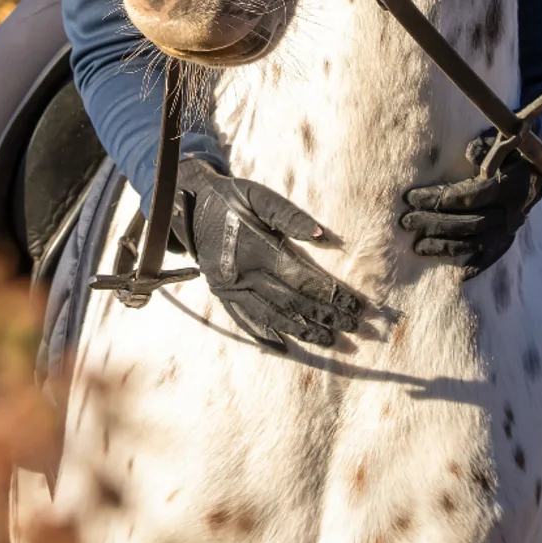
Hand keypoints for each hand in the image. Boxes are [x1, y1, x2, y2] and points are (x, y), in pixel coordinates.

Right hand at [175, 157, 363, 347]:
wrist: (188, 206)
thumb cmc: (231, 198)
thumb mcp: (258, 195)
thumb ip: (288, 215)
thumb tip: (323, 236)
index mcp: (254, 248)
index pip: (300, 277)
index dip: (329, 293)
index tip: (354, 304)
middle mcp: (241, 273)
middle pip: (291, 301)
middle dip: (325, 316)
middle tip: (353, 326)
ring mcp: (230, 288)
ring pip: (271, 316)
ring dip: (302, 331)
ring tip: (329, 341)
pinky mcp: (222, 294)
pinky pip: (245, 320)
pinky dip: (266, 335)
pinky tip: (285, 347)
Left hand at [400, 93, 541, 278]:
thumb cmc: (514, 151)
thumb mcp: (503, 141)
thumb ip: (486, 148)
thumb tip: (470, 153)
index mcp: (506, 186)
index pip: (467, 197)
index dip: (437, 199)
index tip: (411, 198)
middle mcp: (509, 211)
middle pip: (468, 224)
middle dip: (434, 224)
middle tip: (407, 222)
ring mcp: (510, 228)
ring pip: (475, 243)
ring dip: (445, 246)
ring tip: (419, 247)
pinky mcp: (510, 239)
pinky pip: (493, 257)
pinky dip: (476, 266)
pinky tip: (458, 274)